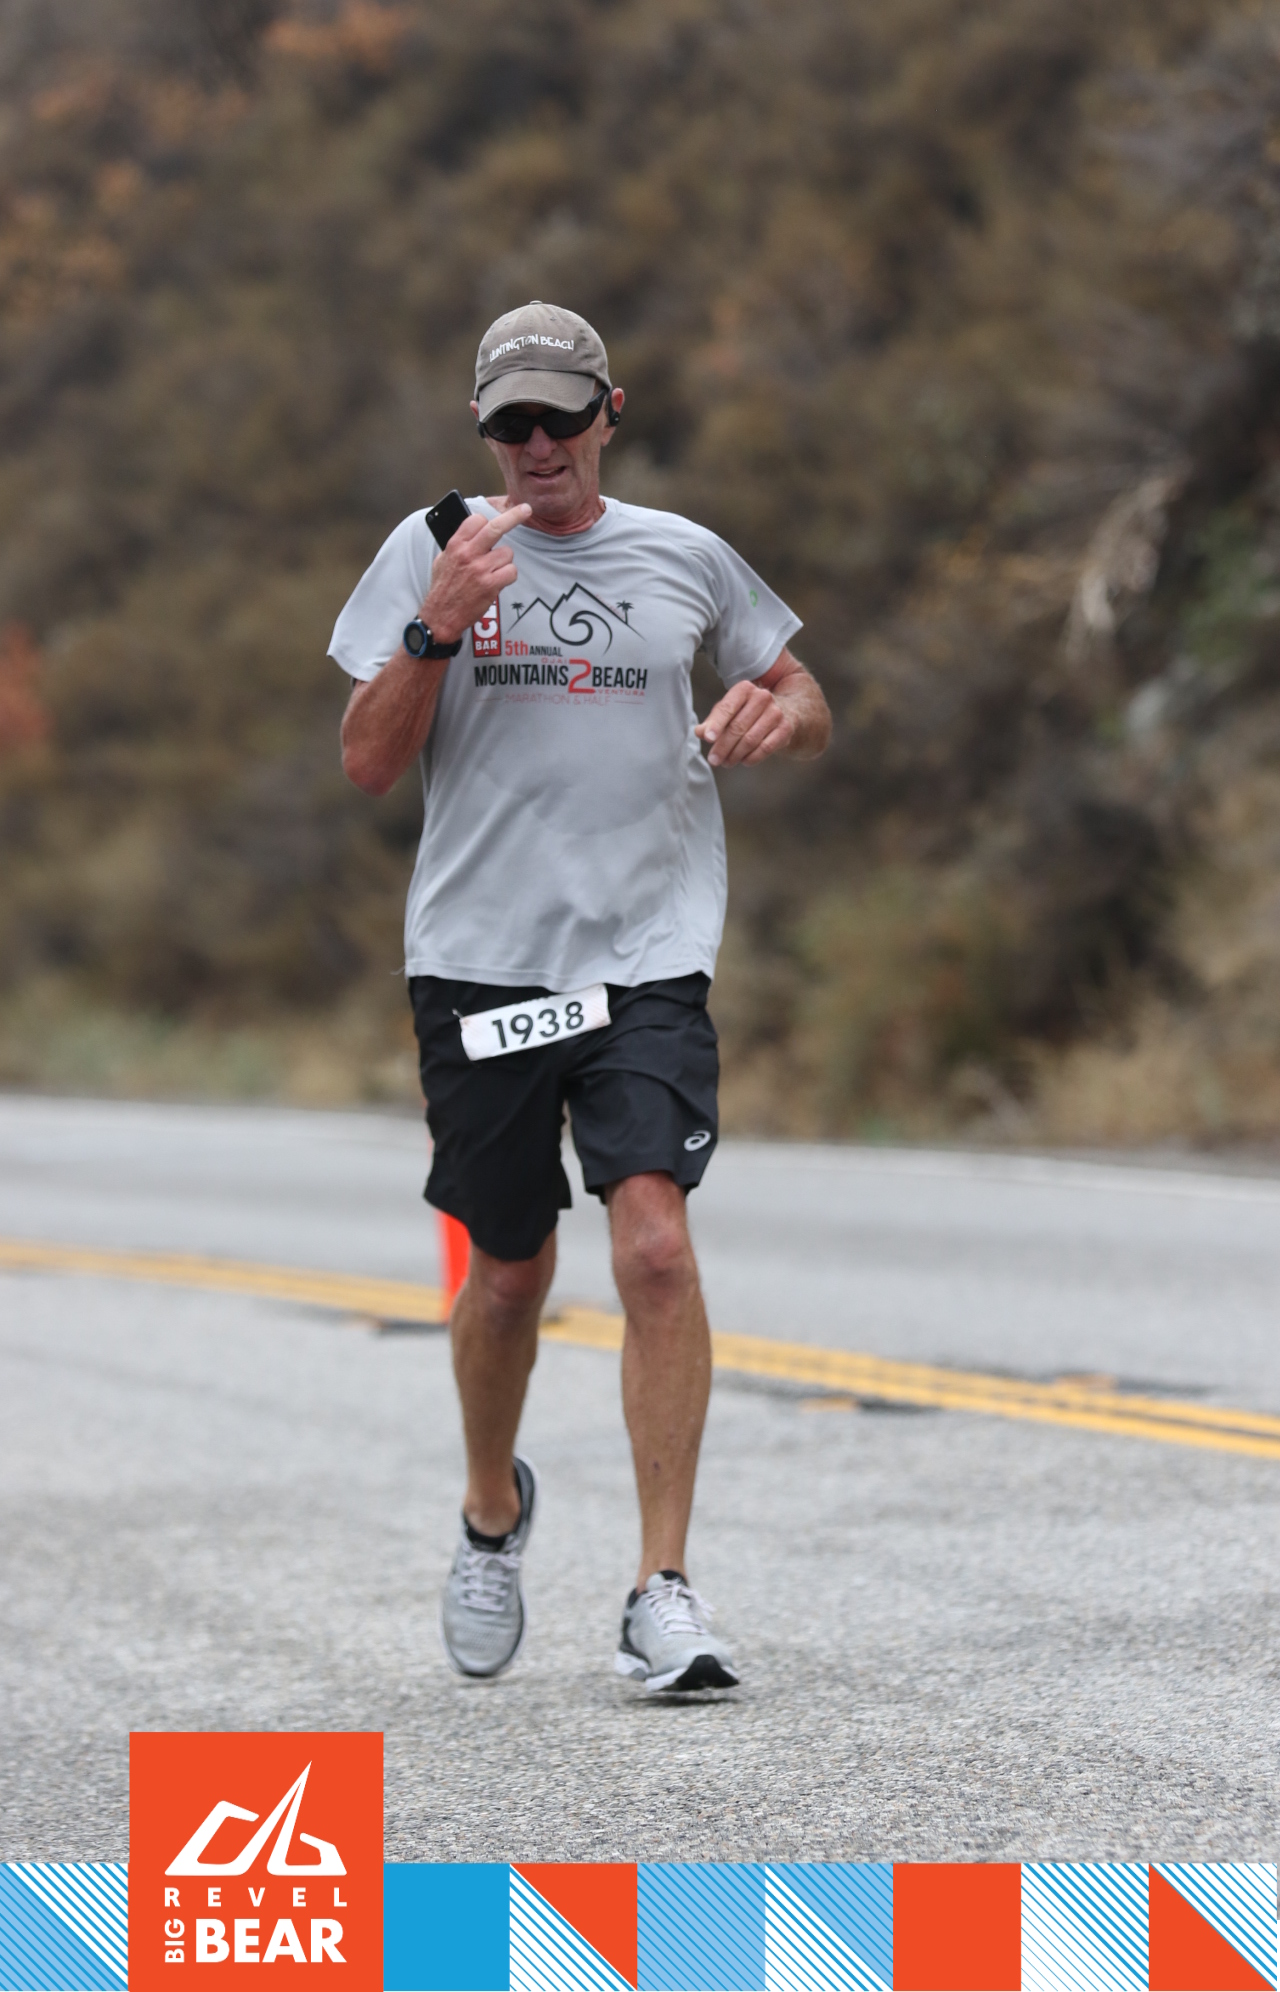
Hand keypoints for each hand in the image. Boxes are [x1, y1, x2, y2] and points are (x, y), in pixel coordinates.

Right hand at [418, 504, 529, 644]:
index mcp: (455, 545)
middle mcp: (468, 554)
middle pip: (496, 527)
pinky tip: (497, 582)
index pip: (477, 520)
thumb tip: (473, 532)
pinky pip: (511, 572)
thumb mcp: (442, 559)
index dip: (486, 522)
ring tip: (492, 572)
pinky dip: (508, 576)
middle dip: (514, 516)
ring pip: (507, 553)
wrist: (440, 616)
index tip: (492, 523)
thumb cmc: (443, 588)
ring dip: (504, 562)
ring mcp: (480, 569)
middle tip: (526, 509)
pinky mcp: (491, 585)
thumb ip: (458, 544)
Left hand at [695, 679, 795, 766]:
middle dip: (723, 746)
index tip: (708, 739)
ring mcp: (776, 712)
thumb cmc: (747, 711)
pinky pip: (766, 747)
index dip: (716, 724)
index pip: (727, 708)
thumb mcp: (728, 711)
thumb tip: (700, 732)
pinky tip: (744, 761)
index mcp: (744, 689)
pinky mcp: (785, 728)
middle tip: (713, 760)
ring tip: (726, 763)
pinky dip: (752, 758)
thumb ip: (712, 721)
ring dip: (736, 754)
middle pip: (738, 726)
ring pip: (751, 739)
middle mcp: (762, 697)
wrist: (785, 710)